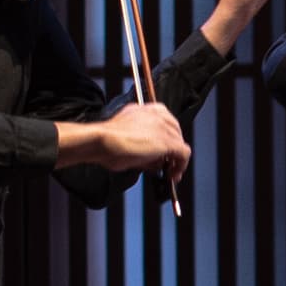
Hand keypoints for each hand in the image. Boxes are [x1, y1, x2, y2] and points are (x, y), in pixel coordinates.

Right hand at [59, 99, 192, 180]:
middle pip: (175, 132)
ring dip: (176, 159)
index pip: (165, 122)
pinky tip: (172, 175)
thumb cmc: (105, 142)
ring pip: (180, 142)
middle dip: (172, 149)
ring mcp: (164, 127)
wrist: (101, 141)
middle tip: (168, 163)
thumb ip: (142, 143)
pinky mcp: (168, 142)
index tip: (164, 150)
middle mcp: (157, 114)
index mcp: (145, 109)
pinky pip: (183, 154)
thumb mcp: (126, 137)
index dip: (167, 138)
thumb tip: (153, 159)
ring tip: (170, 172)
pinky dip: (181, 166)